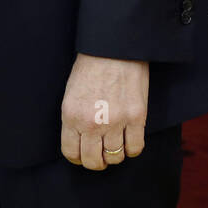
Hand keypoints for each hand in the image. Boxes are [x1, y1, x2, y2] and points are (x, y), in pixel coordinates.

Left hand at [60, 53, 148, 169]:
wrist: (113, 46)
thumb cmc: (91, 65)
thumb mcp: (71, 92)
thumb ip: (74, 118)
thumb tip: (80, 139)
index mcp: (71, 115)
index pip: (71, 153)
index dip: (78, 158)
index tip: (83, 155)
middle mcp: (92, 123)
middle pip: (93, 161)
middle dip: (96, 161)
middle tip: (100, 155)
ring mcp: (115, 122)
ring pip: (115, 157)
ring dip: (115, 155)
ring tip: (115, 144)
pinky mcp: (136, 117)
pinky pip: (135, 147)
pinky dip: (132, 148)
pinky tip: (129, 139)